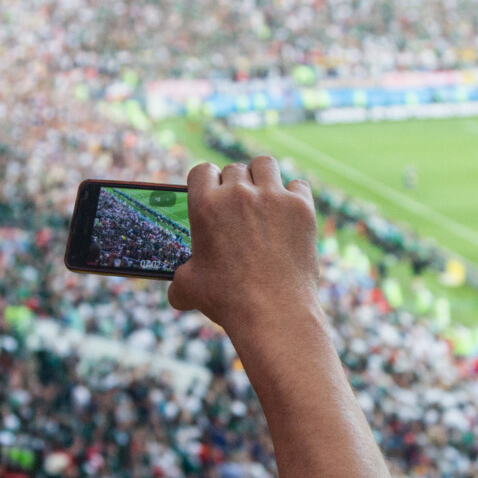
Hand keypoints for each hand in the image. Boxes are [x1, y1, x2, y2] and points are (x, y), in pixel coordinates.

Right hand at [168, 157, 318, 337]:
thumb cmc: (228, 300)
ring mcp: (273, 197)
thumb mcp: (190, 289)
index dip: (207, 182)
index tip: (213, 194)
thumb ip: (180, 280)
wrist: (274, 313)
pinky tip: (290, 214)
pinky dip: (294, 196)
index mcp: (206, 205)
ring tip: (264, 197)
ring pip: (265, 165)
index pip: (202, 171)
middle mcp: (238, 194)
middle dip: (235, 185)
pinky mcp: (301, 208)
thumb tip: (176, 292)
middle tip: (240, 207)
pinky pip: (298, 185)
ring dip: (262, 177)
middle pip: (234, 169)